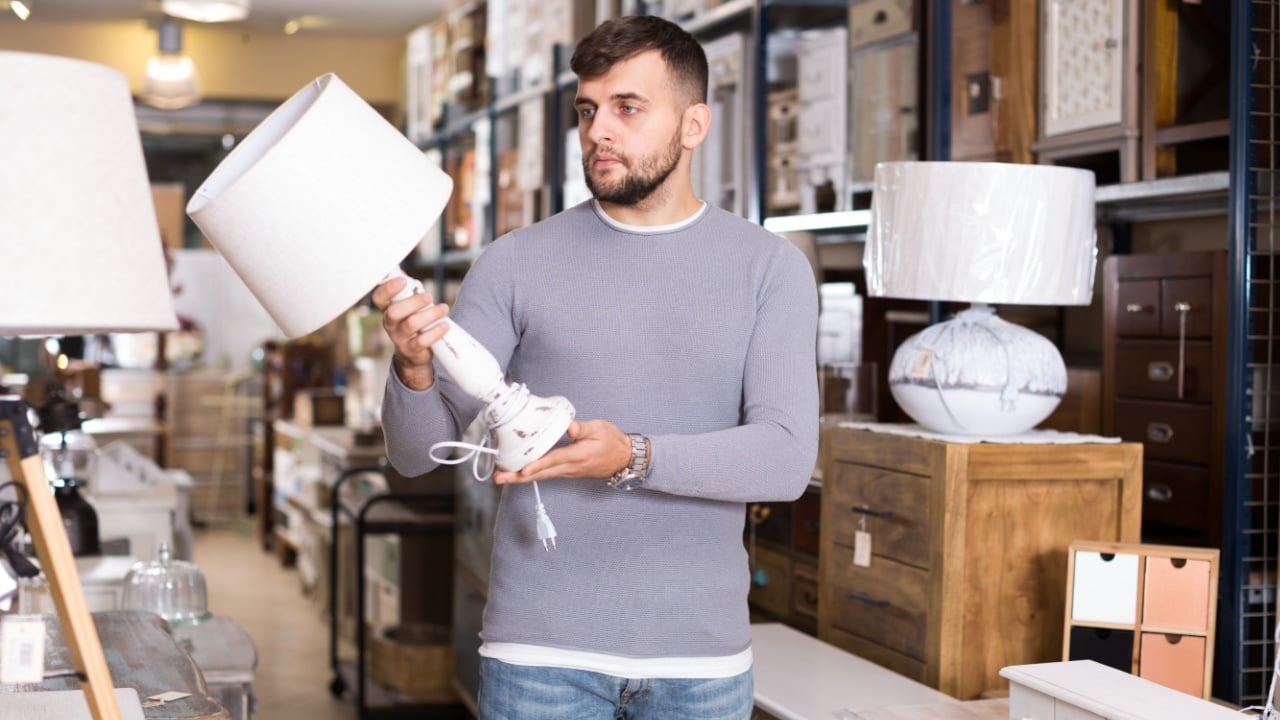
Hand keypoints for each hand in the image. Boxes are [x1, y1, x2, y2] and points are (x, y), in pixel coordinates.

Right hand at [372, 275, 450, 390]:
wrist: (414, 353)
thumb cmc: (412, 322)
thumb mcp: (408, 307)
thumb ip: (407, 291)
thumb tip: (402, 270)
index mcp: (387, 309)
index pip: (379, 298)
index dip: (388, 288)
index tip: (403, 280)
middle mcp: (390, 323)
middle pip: (394, 311)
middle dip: (413, 302)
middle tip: (428, 297)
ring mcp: (399, 338)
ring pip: (411, 324)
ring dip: (430, 314)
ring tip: (443, 308)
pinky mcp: (411, 350)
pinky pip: (422, 341)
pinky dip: (436, 331)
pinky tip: (445, 325)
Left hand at [493, 419, 631, 484]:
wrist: (624, 458)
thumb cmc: (612, 441)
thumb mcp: (600, 429)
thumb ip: (583, 428)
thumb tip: (569, 427)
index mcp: (577, 455)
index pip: (554, 460)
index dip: (538, 465)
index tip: (523, 469)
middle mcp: (570, 467)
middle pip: (541, 474)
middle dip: (519, 477)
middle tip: (500, 479)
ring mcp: (568, 472)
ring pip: (542, 476)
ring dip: (521, 478)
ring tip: (502, 477)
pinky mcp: (567, 471)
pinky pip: (547, 475)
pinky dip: (532, 475)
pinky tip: (520, 473)